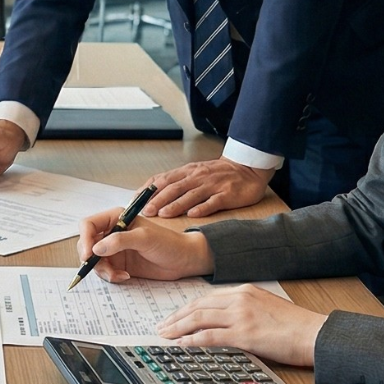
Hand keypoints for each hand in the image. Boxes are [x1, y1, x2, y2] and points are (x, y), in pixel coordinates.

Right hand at [75, 211, 210, 281]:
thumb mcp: (145, 238)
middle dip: (91, 259)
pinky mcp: (119, 264)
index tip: (87, 255)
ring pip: (94, 260)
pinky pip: (104, 271)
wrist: (183, 260)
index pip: (88, 225)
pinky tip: (125, 277)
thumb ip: (120, 241)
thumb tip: (96, 249)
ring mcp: (114, 249)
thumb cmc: (168, 243)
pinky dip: (110, 276)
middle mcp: (111, 232)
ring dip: (102, 270)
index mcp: (115, 218)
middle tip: (104, 269)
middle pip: (87, 244)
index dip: (84, 239)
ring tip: (118, 275)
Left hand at [144, 158, 274, 217]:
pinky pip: (213, 201)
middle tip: (145, 212)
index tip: (135, 202)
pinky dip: (203, 208)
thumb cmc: (218, 173)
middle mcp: (197, 177)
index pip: (163, 180)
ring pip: (191, 195)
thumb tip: (151, 193)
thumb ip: (176, 181)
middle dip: (158, 200)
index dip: (148, 191)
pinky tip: (193, 215)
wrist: (247, 167)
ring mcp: (212, 185)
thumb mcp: (194, 172)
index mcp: (187, 172)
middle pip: (174, 187)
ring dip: (176, 205)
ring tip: (163, 214)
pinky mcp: (227, 194)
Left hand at [158, 284, 326, 367]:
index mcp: (245, 291)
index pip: (207, 298)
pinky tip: (182, 344)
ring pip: (199, 319)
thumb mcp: (267, 307)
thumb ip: (246, 309)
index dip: (187, 308)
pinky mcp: (245, 334)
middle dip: (177, 317)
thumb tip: (226, 322)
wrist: (314, 334)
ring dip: (178, 327)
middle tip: (161, 326)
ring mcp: (242, 316)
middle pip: (198, 306)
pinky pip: (210, 336)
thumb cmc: (296, 325)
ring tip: (165, 335)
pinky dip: (193, 340)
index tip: (175, 316)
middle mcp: (240, 299)